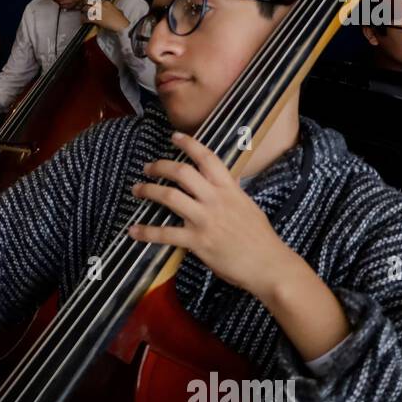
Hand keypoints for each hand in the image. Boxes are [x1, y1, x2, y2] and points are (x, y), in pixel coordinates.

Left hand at [82, 0, 130, 31]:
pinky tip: (82, 21)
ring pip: (86, 9)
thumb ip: (114, 9)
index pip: (96, 0)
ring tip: (82, 14)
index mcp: (106, 2)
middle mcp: (101, 5)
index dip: (93, 3)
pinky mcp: (95, 19)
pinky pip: (86, 18)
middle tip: (83, 8)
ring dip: (83, 11)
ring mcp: (97, 12)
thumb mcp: (118, 11)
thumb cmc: (121, 19)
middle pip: (89, 2)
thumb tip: (115, 10)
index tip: (91, 6)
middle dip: (85, 5)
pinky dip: (83, 20)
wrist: (121, 25)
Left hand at [126, 131, 293, 298]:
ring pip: (170, 196)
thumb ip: (230, 193)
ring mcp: (205, 219)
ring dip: (149, 191)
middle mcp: (215, 199)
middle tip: (147, 168)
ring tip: (137, 189)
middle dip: (160, 166)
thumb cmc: (260, 237)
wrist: (268, 264)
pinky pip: (166, 234)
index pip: (208, 158)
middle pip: (182, 172)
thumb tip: (218, 183)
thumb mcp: (247, 205)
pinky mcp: (197, 241)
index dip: (189, 144)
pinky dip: (147, 232)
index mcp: (229, 189)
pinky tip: (133, 231)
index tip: (174, 137)